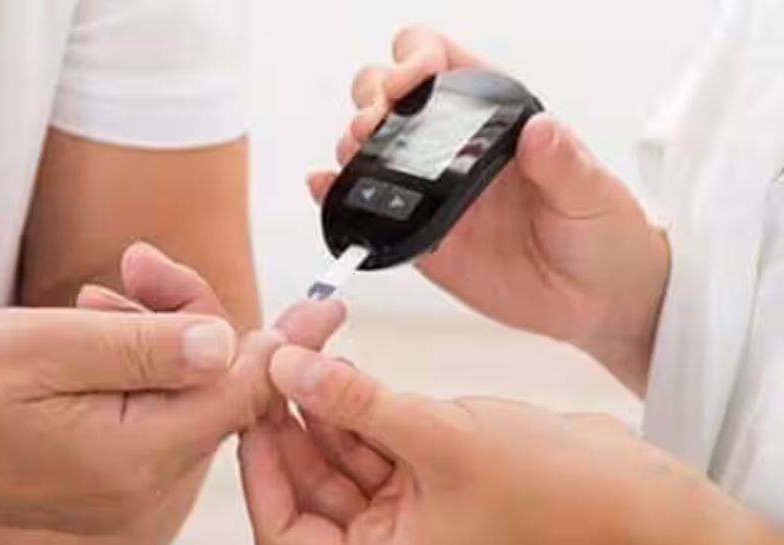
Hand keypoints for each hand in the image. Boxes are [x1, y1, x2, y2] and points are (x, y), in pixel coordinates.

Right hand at [0, 242, 348, 544]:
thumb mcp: (46, 346)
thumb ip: (145, 345)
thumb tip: (229, 342)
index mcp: (133, 457)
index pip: (239, 394)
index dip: (283, 344)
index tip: (325, 307)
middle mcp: (145, 487)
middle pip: (214, 385)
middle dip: (188, 316)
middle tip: (139, 268)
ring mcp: (134, 489)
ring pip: (187, 391)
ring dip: (157, 333)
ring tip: (99, 301)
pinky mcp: (121, 478)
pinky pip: (160, 410)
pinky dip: (143, 363)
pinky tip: (105, 329)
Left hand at [240, 347, 780, 544]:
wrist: (633, 491)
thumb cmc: (557, 495)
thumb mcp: (443, 441)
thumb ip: (359, 405)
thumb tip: (287, 367)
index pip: (285, 522)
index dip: (260, 459)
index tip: (249, 397)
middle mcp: (386, 541)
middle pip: (305, 480)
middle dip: (288, 416)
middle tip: (272, 357)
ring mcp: (404, 508)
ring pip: (335, 453)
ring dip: (319, 402)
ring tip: (304, 348)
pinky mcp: (425, 473)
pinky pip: (370, 436)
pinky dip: (354, 402)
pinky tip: (339, 364)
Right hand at [310, 27, 669, 392]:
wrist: (598, 304)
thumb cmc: (606, 236)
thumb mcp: (595, 194)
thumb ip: (565, 163)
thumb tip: (540, 131)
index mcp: (497, 122)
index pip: (444, 63)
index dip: (416, 58)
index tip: (409, 82)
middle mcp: (457, 150)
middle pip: (391, 97)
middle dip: (372, 97)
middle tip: (375, 124)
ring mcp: (434, 192)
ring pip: (373, 147)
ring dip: (352, 141)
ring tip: (354, 154)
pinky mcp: (422, 236)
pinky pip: (372, 211)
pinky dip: (339, 196)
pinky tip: (326, 188)